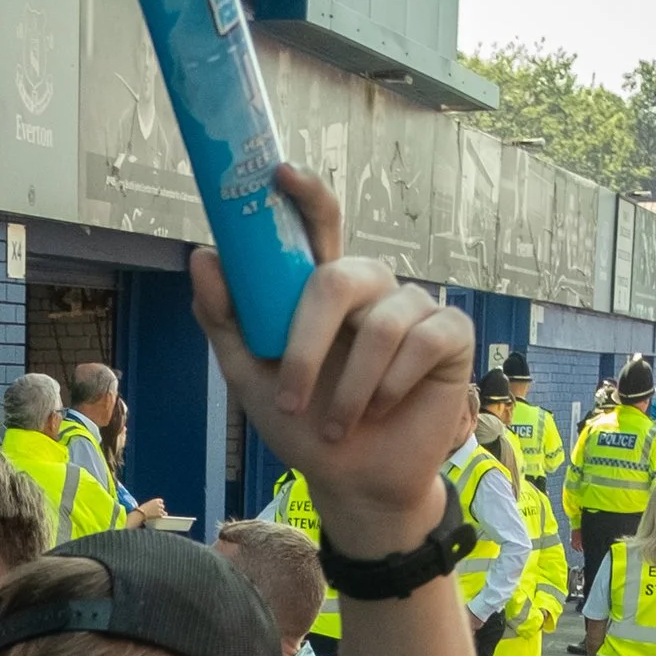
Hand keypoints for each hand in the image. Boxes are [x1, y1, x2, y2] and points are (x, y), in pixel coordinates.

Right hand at [126, 497, 169, 526]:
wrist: (141, 513)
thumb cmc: (142, 509)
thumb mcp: (147, 504)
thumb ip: (152, 504)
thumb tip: (153, 507)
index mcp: (155, 501)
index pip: (161, 501)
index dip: (160, 503)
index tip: (159, 505)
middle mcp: (158, 504)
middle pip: (162, 506)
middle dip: (160, 508)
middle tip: (157, 511)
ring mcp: (159, 510)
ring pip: (163, 511)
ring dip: (162, 513)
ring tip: (159, 515)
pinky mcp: (159, 515)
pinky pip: (162, 515)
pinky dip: (161, 516)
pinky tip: (160, 517)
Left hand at [189, 164, 469, 547]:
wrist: (354, 482)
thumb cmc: (305, 427)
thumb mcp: (251, 377)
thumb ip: (227, 319)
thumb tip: (204, 256)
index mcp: (324, 288)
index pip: (319, 225)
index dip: (305, 195)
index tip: (280, 174)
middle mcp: (372, 288)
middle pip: (342, 278)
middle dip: (307, 344)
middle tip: (290, 399)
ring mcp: (415, 307)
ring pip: (382, 325)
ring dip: (350, 388)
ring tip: (340, 426)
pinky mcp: (451, 335)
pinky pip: (423, 343)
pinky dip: (393, 386)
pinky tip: (383, 409)